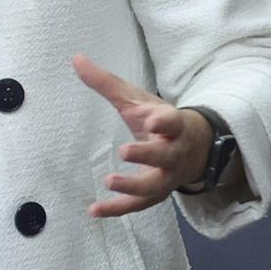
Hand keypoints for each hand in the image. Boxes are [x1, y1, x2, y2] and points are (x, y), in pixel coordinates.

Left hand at [73, 55, 213, 218]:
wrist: (194, 147)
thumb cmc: (159, 120)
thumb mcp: (136, 99)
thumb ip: (106, 83)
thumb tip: (76, 58)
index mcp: (173, 125)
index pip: (172, 121)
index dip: (164, 121)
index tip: (153, 120)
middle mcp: (174, 153)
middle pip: (164, 156)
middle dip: (147, 155)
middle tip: (126, 151)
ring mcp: (167, 177)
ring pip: (155, 186)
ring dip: (133, 186)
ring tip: (109, 181)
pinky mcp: (157, 194)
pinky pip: (138, 205)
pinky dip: (117, 209)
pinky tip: (94, 211)